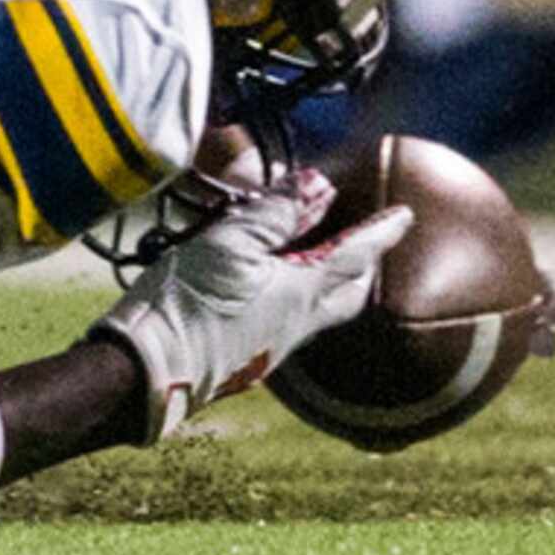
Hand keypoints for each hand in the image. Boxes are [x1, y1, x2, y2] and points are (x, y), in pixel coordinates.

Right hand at [89, 167, 413, 443]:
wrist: (149, 368)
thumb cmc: (188, 300)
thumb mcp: (228, 243)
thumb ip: (274, 213)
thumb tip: (318, 186)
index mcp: (303, 291)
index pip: (356, 254)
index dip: (381, 230)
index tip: (405, 214)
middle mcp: (299, 322)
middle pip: (350, 293)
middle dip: (364, 264)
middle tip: (365, 239)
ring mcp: (275, 344)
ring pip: (321, 310)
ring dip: (329, 282)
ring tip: (317, 257)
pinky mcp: (249, 356)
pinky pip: (290, 321)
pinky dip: (295, 296)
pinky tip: (269, 287)